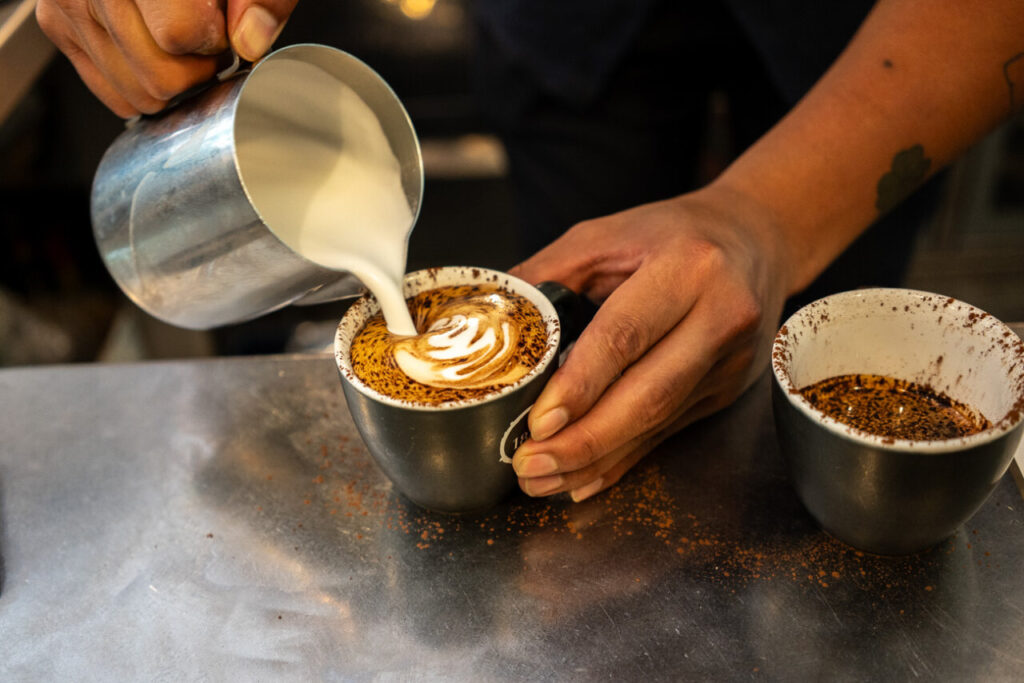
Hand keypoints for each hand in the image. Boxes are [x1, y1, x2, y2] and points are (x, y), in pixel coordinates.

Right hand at [36, 0, 299, 116]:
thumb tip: (250, 41)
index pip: (177, 35)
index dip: (213, 42)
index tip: (221, 29)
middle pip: (158, 78)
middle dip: (194, 69)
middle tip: (205, 41)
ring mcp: (67, 4)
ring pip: (135, 94)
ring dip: (170, 79)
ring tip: (180, 39)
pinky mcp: (56, 23)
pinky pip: (111, 92)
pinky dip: (143, 84)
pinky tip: (155, 49)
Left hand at [510, 182, 792, 501]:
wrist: (758, 239)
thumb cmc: (673, 233)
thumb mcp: (607, 234)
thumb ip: (548, 273)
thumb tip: (491, 320)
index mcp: (688, 267)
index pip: (626, 335)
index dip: (581, 384)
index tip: (539, 421)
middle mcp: (721, 317)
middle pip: (650, 394)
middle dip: (586, 440)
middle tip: (531, 464)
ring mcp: (728, 362)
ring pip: (658, 424)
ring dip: (596, 459)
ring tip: (542, 480)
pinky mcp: (725, 390)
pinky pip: (667, 433)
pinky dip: (622, 461)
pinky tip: (583, 480)